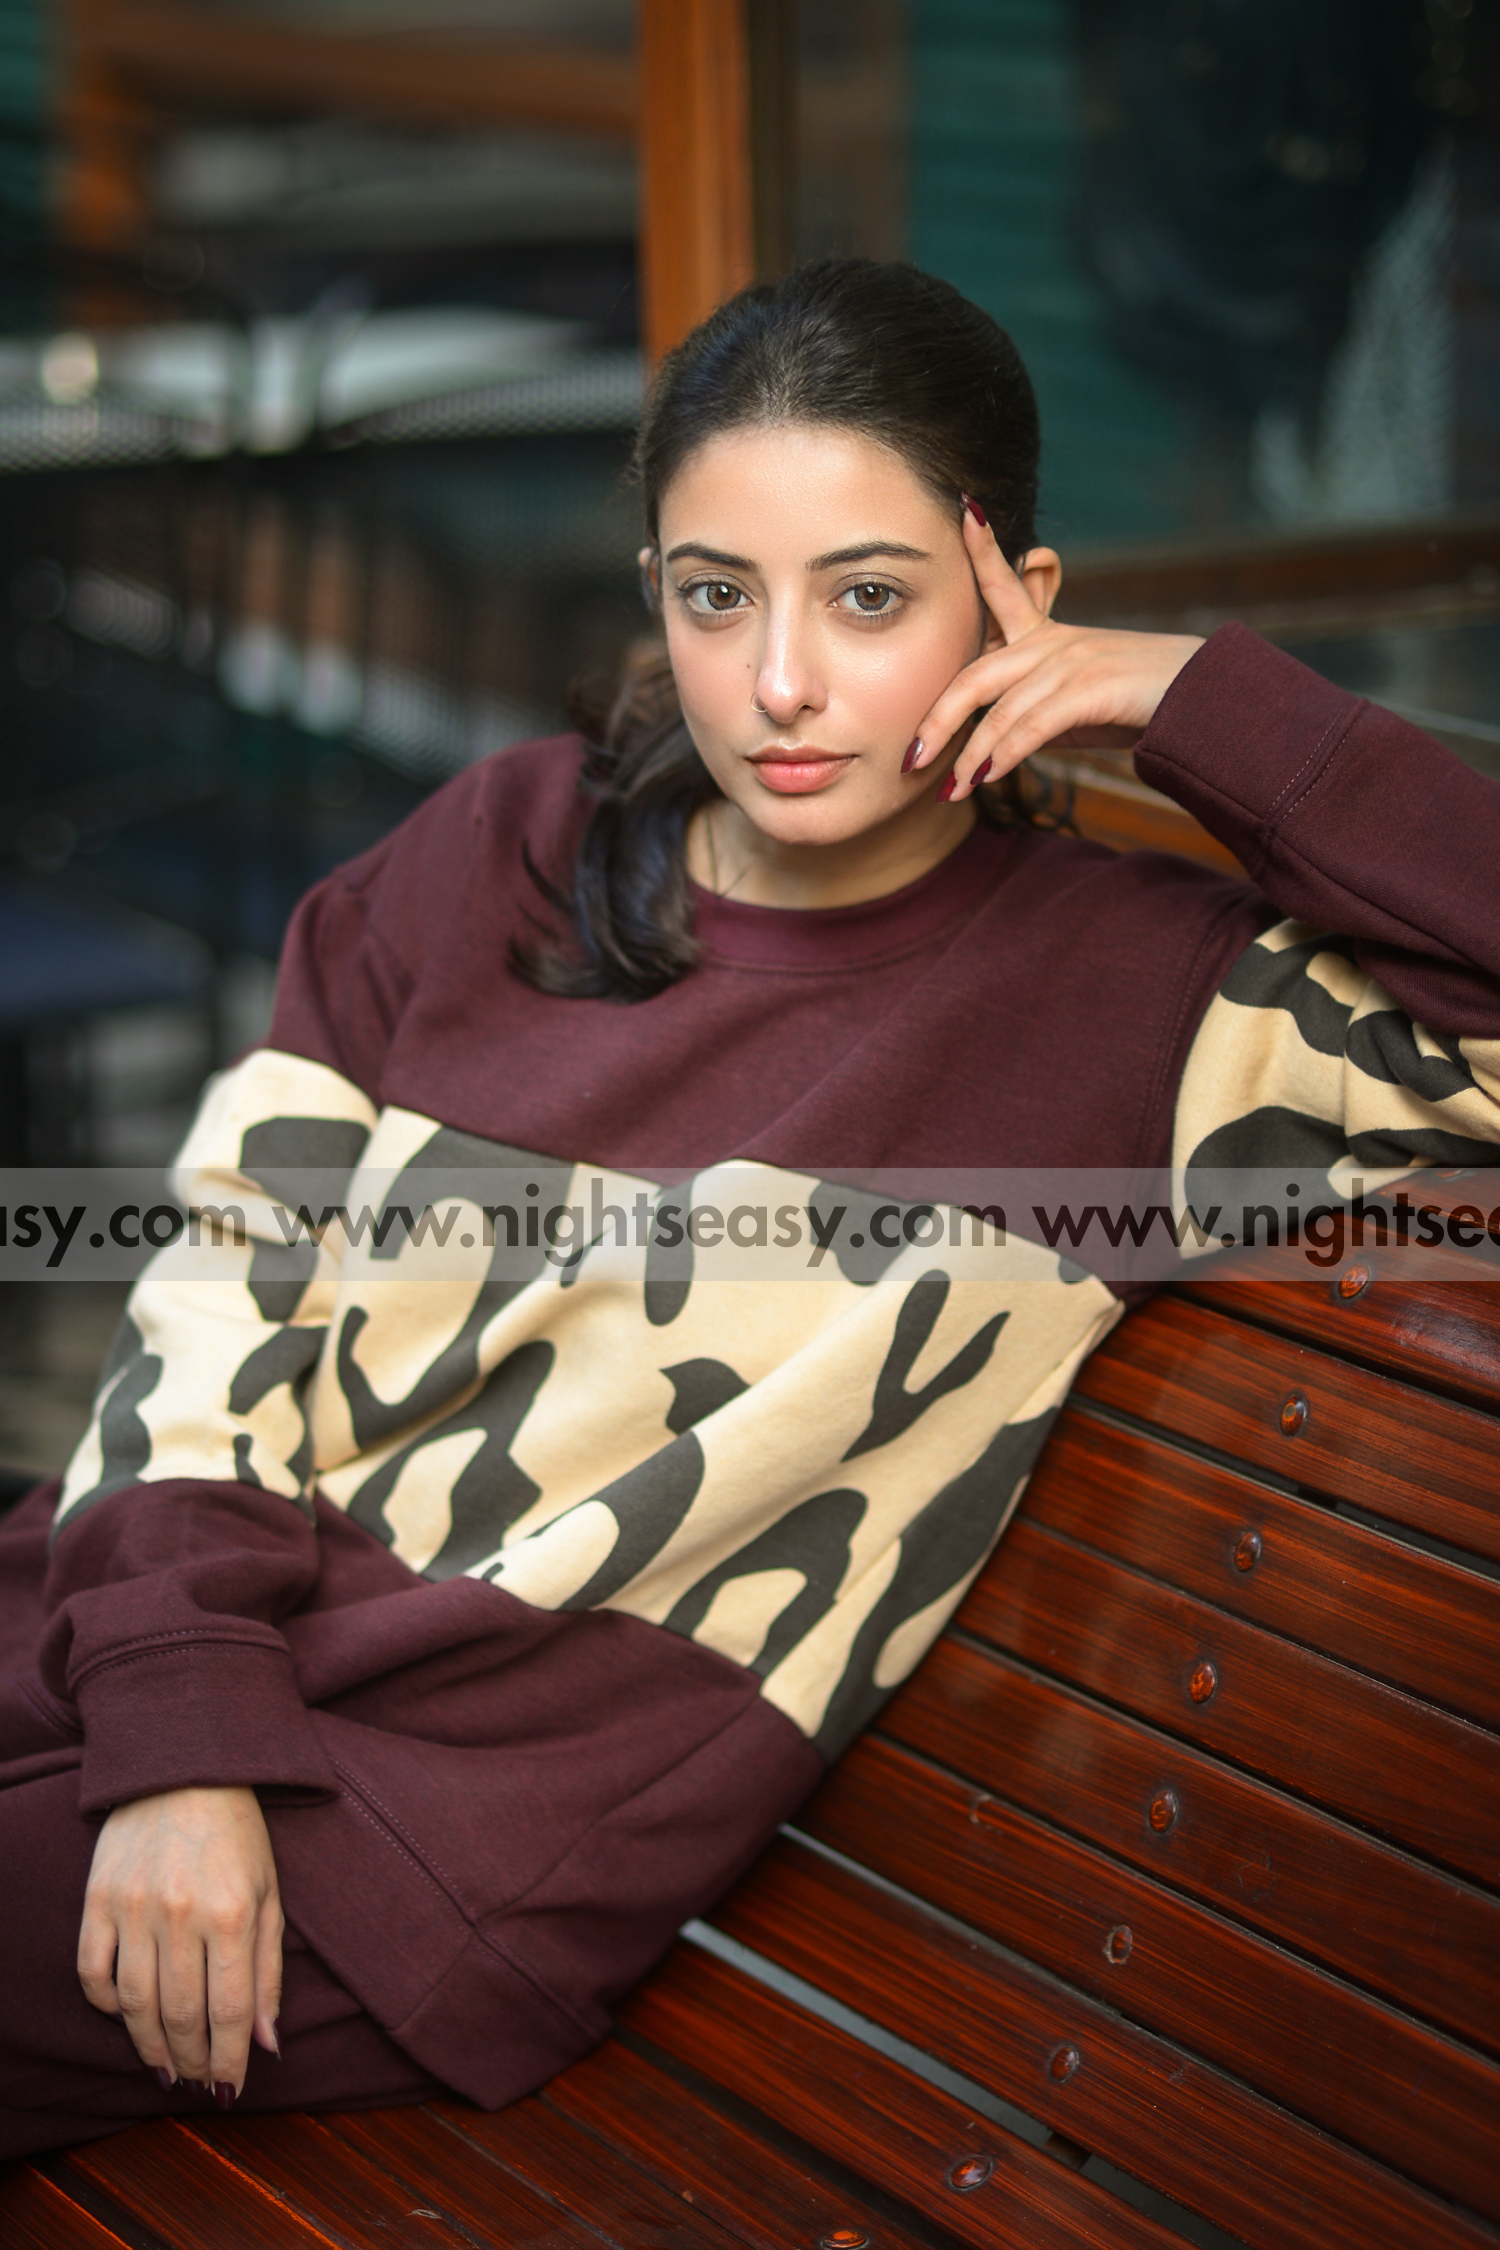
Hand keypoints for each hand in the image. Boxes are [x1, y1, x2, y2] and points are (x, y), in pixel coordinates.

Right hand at [78, 1785, 282, 2101]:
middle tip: (198, 2082)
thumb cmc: (238, 1834)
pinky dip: (108, 2004)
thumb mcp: (269, 1894)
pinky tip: (128, 2015)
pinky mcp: (96, 1899)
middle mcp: (179, 1914)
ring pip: (134, 2005)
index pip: (229, 2012)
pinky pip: (93, 1973)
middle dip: (192, 2061)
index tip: (230, 2088)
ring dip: (150, 2047)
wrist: (184, 1767)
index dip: (229, 2060)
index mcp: (231, 1913)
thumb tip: (267, 2043)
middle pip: (179, 2016)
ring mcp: (132, 1907)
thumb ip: (268, 1971)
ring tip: (167, 2067)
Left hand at [911, 505, 1204, 799]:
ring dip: (972, 757)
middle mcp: (1053, 643)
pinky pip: (1032, 726)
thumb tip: (995, 748)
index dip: (982, 549)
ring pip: (1000, 710)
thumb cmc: (1139, 703)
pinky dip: (1004, 755)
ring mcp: (1071, 663)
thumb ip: (1034, 713)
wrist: (1203, 702)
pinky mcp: (1089, 690)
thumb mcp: (1077, 704)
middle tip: (909, 758)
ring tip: (951, 793)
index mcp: (1047, 636)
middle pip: (976, 675)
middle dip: (938, 719)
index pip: (1003, 587)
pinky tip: (986, 779)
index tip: (964, 509)